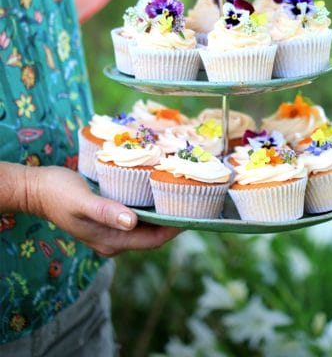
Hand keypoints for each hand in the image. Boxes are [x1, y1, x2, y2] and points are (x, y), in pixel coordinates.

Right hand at [26, 166, 179, 256]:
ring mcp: (110, 230)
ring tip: (180, 192)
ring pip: (145, 225)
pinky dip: (148, 206)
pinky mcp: (107, 217)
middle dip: (173, 219)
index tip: (196, 214)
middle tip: (194, 198)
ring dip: (162, 212)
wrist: (37, 189)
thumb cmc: (58, 194)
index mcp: (111, 240)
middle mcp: (114, 240)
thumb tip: (133, 223)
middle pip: (153, 234)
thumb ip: (106, 212)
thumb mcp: (82, 201)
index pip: (153, 240)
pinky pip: (135, 215)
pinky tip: (156, 189)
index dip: (175, 229)